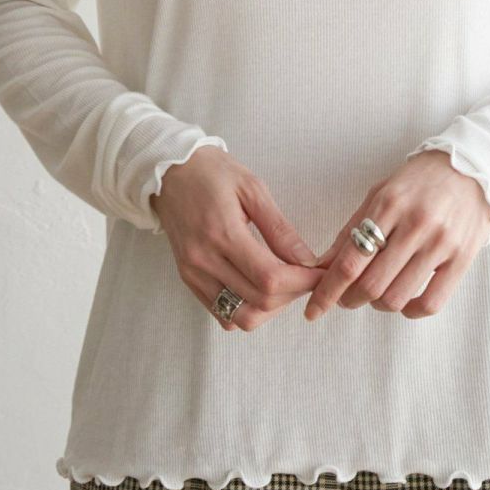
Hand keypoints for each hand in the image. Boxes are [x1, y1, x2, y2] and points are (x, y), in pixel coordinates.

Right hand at [152, 146, 324, 331]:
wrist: (169, 172)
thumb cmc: (212, 172)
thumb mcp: (252, 188)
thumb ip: (280, 228)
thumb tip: (307, 260)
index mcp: (222, 233)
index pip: (270, 278)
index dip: (302, 281)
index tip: (320, 271)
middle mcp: (204, 260)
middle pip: (260, 301)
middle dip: (293, 293)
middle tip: (307, 275)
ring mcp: (193, 274)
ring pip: (241, 317)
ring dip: (271, 308)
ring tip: (285, 283)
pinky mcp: (188, 280)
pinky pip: (222, 315)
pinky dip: (248, 310)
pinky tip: (259, 288)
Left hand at [302, 149, 489, 321]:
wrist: (473, 168)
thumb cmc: (420, 182)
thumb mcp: (381, 193)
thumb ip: (351, 229)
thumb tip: (321, 266)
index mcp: (389, 204)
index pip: (350, 259)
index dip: (328, 290)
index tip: (314, 309)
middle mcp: (415, 224)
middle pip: (371, 284)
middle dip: (349, 300)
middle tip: (345, 299)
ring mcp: (441, 243)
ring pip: (398, 297)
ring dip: (378, 305)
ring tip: (376, 295)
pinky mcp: (462, 259)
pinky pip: (431, 303)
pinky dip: (410, 311)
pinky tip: (404, 301)